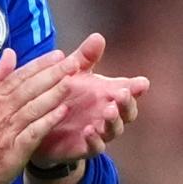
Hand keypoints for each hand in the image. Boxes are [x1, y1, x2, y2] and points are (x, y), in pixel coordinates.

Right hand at [0, 47, 82, 183]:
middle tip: (73, 62)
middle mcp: (0, 111)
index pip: (19, 76)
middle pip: (29, 88)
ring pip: (33, 107)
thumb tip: (9, 53)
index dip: (39, 64)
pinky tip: (63, 111)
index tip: (58, 54)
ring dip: (53, 93)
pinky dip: (48, 120)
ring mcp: (7, 130)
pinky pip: (34, 131)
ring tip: (71, 81)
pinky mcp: (14, 149)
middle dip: (52, 73)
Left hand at [31, 34, 148, 166]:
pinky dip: (95, 139)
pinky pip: (95, 146)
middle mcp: (108, 115)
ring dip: (113, 121)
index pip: (129, 91)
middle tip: (122, 94)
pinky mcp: (85, 147)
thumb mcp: (73, 74)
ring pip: (114, 130)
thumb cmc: (63, 95)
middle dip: (127, 103)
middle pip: (127, 112)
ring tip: (108, 110)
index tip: (141, 82)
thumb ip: (85, 58)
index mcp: (109, 95)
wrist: (40, 124)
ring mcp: (99, 132)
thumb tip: (98, 36)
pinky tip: (90, 130)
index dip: (137, 88)